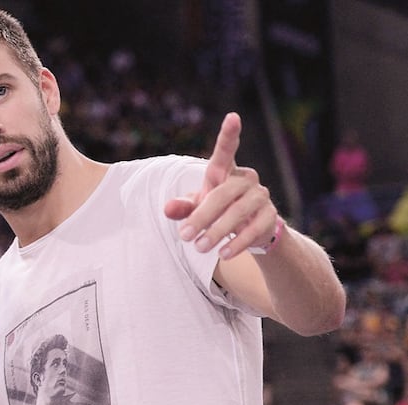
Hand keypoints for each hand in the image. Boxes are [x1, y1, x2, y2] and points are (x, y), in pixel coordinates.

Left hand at [164, 112, 279, 258]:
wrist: (250, 231)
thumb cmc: (217, 211)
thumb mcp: (197, 207)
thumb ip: (183, 207)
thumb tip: (167, 209)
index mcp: (226, 172)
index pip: (227, 151)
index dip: (229, 135)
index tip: (233, 117)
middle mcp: (246, 179)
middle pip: (223, 194)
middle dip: (202, 216)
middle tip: (184, 236)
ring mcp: (260, 197)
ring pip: (238, 212)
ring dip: (217, 231)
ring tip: (199, 248)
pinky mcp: (270, 216)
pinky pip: (253, 229)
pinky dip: (236, 243)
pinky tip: (223, 254)